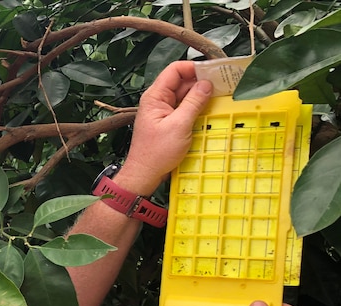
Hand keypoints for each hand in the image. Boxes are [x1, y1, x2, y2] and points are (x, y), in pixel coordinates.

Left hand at [116, 61, 213, 195]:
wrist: (145, 174)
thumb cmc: (157, 152)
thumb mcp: (179, 125)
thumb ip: (194, 102)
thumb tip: (207, 83)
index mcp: (155, 96)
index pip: (175, 70)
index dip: (194, 67)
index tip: (214, 71)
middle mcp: (158, 100)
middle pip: (182, 81)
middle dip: (201, 81)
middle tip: (224, 84)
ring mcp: (163, 111)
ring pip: (185, 95)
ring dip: (201, 95)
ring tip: (222, 95)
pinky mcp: (169, 121)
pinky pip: (185, 108)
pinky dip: (197, 107)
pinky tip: (211, 109)